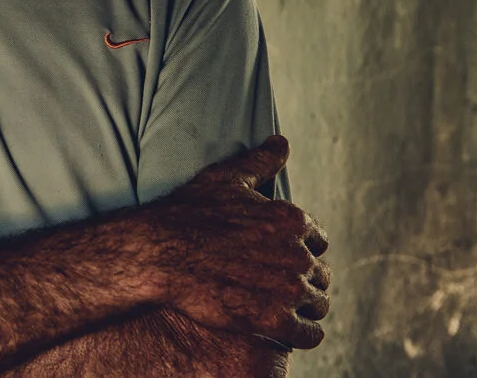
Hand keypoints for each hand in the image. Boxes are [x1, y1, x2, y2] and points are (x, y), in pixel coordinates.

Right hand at [148, 135, 330, 349]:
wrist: (157, 253)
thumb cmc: (187, 213)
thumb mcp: (225, 179)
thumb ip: (260, 162)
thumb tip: (281, 142)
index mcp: (291, 219)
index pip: (318, 239)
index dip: (299, 247)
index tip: (277, 255)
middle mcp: (296, 253)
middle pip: (319, 274)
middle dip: (301, 279)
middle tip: (273, 284)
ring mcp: (287, 288)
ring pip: (318, 304)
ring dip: (304, 308)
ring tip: (277, 307)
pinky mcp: (273, 319)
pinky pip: (308, 334)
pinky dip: (301, 334)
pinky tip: (281, 328)